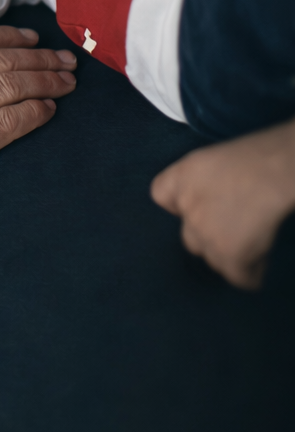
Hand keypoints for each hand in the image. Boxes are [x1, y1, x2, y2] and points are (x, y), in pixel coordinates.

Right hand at [0, 24, 76, 221]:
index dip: (6, 36)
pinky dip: (34, 114)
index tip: (28, 40)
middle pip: (2, 59)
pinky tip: (49, 111)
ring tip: (68, 81)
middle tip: (65, 58)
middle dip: (39, 57)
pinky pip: (8, 124)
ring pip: (12, 85)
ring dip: (46, 81)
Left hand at [150, 118, 294, 288]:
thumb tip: (210, 200)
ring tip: (251, 241)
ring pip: (213, 259)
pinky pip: (238, 277)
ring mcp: (206, 235)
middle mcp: (187, 209)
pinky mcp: (230, 255)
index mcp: (180, 179)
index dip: (180, 205)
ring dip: (229, 255)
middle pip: (189, 237)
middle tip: (234, 227)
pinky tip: (260, 260)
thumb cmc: (254, 154)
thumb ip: (198, 180)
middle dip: (209, 236)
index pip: (160, 195)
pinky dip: (250, 274)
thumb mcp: (212, 158)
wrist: (271, 169)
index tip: (201, 207)